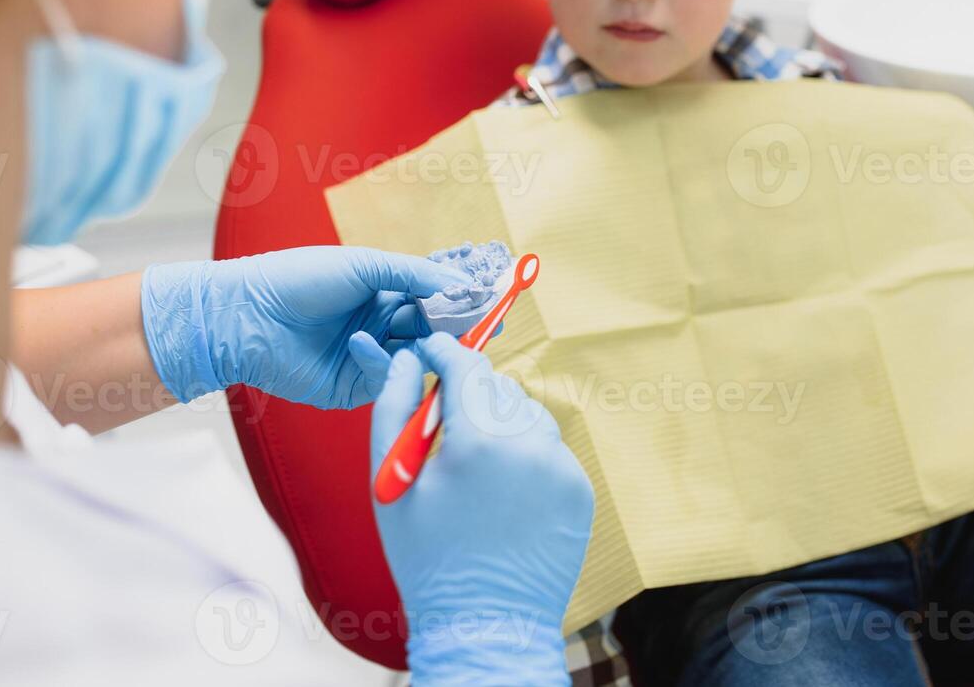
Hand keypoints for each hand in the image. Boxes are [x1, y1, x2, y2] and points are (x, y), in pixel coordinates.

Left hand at [140, 246, 464, 408]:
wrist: (248, 314)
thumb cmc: (300, 279)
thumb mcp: (364, 265)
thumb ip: (416, 274)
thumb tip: (463, 282)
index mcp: (384, 293)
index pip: (435, 300)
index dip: (462, 303)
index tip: (492, 305)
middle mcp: (381, 326)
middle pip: (432, 332)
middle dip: (454, 330)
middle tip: (478, 330)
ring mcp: (369, 358)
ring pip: (416, 359)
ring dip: (421, 347)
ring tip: (423, 336)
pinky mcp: (353, 388)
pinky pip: (385, 380)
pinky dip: (380, 362)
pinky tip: (359, 341)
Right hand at [371, 333, 592, 686]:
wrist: (484, 624)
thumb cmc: (427, 556)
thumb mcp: (393, 482)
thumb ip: (394, 408)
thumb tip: (404, 359)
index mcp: (479, 440)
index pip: (465, 366)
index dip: (443, 351)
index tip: (430, 350)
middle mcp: (529, 445)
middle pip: (496, 388)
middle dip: (469, 394)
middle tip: (445, 424)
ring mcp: (562, 468)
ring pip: (526, 414)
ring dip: (499, 423)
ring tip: (474, 465)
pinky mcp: (580, 490)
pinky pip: (549, 449)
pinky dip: (526, 454)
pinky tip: (503, 489)